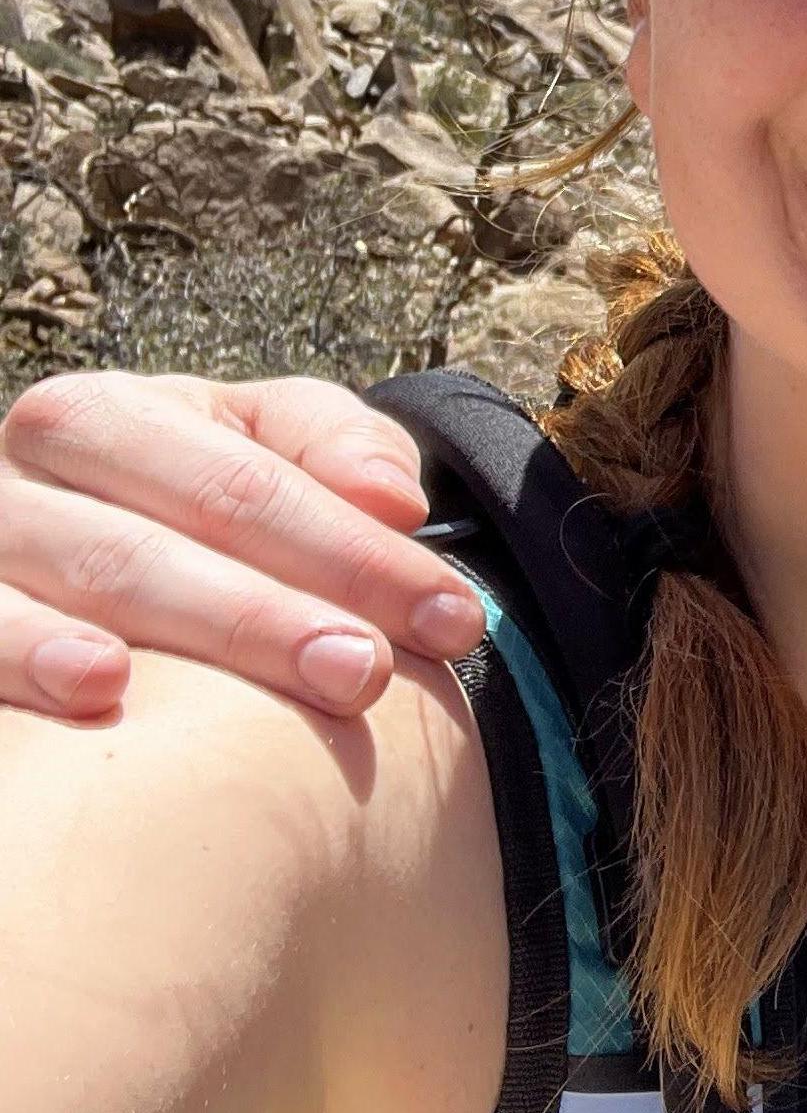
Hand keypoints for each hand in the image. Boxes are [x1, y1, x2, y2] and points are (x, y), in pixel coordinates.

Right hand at [0, 375, 485, 717]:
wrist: (45, 540)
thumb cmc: (182, 500)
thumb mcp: (257, 445)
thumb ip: (335, 449)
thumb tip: (393, 500)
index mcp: (108, 417)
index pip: (250, 484)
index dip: (360, 554)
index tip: (456, 619)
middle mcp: (20, 473)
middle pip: (160, 543)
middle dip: (275, 615)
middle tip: (371, 675)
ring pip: (74, 583)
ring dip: (177, 639)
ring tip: (245, 693)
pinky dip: (28, 659)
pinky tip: (98, 695)